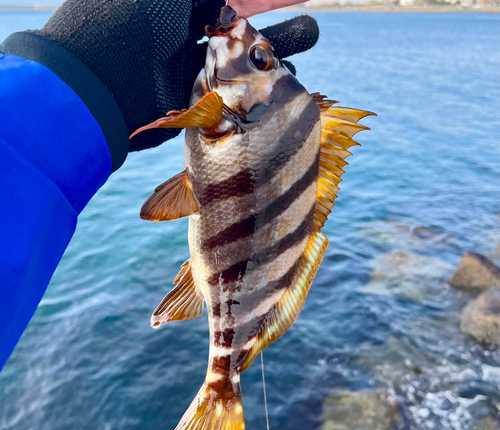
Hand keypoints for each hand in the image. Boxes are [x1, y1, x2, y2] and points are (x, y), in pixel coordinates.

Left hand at [33, 0, 318, 154]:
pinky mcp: (192, 108)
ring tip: (305, 58)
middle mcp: (185, 40)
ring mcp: (190, 75)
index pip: (229, 6)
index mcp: (178, 8)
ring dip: (275, 63)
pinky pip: (232, 98)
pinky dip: (258, 95)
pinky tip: (285, 92)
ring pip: (241, 68)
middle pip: (242, 33)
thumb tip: (228, 1)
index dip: (261, 7)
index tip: (290, 4)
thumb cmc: (126, 25)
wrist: (97, 89)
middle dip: (277, 32)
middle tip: (311, 32)